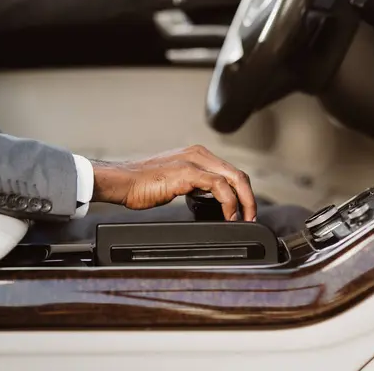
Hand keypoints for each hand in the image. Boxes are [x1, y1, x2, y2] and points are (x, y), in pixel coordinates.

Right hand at [90, 145, 256, 220]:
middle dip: (249, 197)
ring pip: (234, 178)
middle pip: (237, 174)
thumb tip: (210, 202)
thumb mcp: (174, 184)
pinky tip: (229, 215)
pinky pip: (219, 186)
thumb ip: (193, 187)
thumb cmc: (141, 185)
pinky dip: (229, 202)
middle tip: (251, 217)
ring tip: (244, 218)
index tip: (244, 211)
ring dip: (244, 201)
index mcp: (196, 155)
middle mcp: (198, 154)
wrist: (123, 182)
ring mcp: (194, 161)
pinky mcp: (188, 172)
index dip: (242, 192)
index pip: (230, 172)